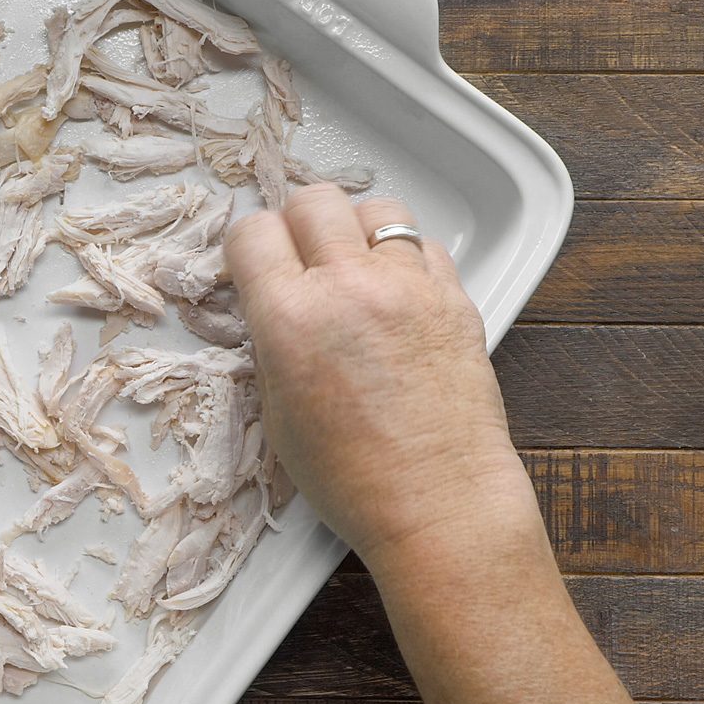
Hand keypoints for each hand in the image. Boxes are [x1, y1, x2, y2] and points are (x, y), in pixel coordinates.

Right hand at [227, 184, 534, 568]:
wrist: (437, 502)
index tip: (255, 262)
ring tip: (356, 266)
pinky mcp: (455, 298)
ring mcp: (408, 287)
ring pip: (377, 209)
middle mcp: (349, 287)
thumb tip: (276, 305)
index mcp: (290, 318)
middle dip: (299, 224)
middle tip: (302, 257)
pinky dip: (406, 258)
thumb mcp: (278, 412)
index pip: (253, 232)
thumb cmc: (353, 477)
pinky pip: (425, 246)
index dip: (248, 247)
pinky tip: (398, 293)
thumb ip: (273, 342)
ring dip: (357, 230)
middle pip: (314, 201)